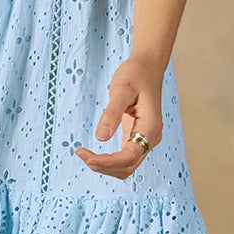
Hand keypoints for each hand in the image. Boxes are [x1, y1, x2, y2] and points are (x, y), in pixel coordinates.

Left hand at [75, 57, 165, 180]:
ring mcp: (146, 139)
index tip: (86, 156)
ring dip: (106, 166)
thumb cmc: (135, 74)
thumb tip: (100, 138)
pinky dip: (109, 160)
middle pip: (128, 167)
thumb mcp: (121, 90)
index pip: (129, 157)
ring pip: (127, 166)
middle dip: (104, 166)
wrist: (148, 67)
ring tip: (85, 154)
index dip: (107, 162)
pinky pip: (125, 158)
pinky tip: (94, 153)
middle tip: (82, 154)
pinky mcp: (138, 136)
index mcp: (150, 128)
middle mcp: (151, 138)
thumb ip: (111, 114)